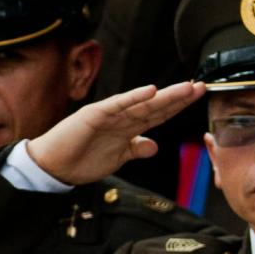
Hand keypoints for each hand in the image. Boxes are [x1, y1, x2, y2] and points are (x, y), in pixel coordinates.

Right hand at [23, 80, 207, 185]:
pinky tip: (151, 90)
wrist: (54, 167)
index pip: (159, 114)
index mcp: (128, 127)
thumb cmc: (82, 160)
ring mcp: (109, 114)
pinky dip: (133, 97)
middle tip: (201, 86)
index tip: (198, 96)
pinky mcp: (93, 115)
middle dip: (179, 97)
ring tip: (187, 87)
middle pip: (156, 106)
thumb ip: (136, 149)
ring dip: (165, 95)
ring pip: (142, 103)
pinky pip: (117, 105)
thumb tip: (154, 146)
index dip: (178, 105)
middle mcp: (121, 117)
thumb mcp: (118, 158)